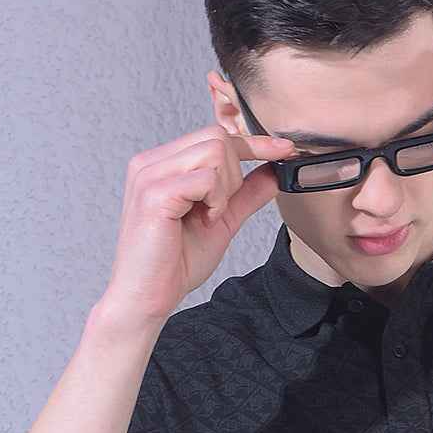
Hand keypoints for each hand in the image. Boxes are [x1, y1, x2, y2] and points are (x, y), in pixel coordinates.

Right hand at [100, 124, 296, 331]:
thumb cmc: (176, 264)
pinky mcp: (154, 193)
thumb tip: (273, 172)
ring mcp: (149, 175)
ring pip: (214, 151)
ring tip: (209, 216)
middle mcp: (151, 163)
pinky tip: (204, 221)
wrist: (147, 297)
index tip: (285, 150)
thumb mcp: (221, 221)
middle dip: (236, 174)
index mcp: (162, 165)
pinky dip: (216, 201)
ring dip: (225, 189)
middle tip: (221, 209)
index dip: (254, 143)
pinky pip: (206, 178)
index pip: (213, 135)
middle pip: (217, 137)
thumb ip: (244, 195)